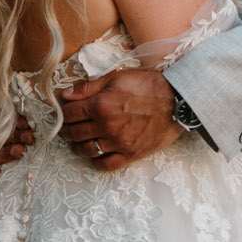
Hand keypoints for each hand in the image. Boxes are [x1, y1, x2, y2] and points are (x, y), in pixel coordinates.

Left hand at [59, 68, 180, 170]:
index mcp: (101, 105)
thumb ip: (89, 86)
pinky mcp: (130, 155)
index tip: (65, 110)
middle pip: (74, 133)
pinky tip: (96, 152)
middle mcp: (107, 127)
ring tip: (80, 138)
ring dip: (78, 145)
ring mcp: (118, 143)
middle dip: (68, 128)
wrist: (178, 101)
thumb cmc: (149, 85)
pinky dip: (96, 160)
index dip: (63, 112)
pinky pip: (105, 164)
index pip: (69, 114)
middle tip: (70, 125)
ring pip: (86, 150)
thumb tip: (65, 95)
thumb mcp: (117, 77)